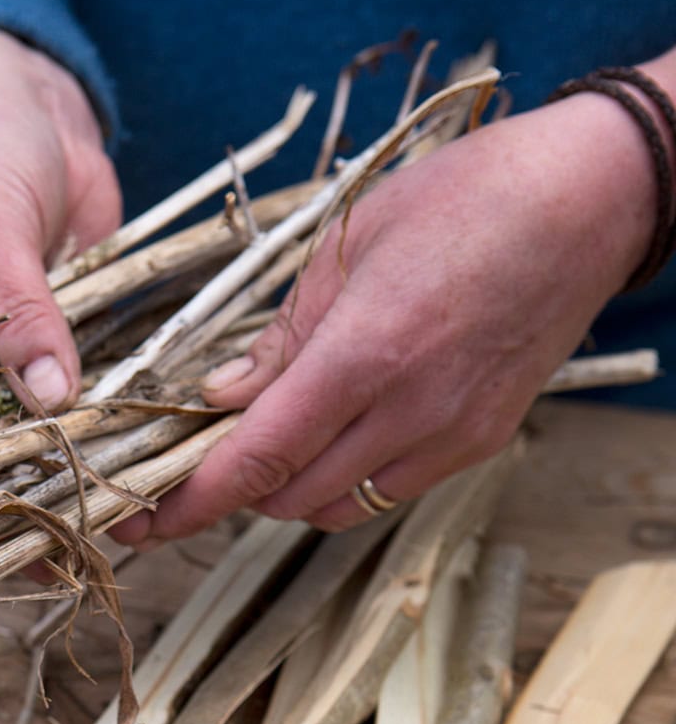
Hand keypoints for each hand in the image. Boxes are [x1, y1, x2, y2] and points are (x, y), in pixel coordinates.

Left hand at [112, 78, 666, 547]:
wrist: (583, 201)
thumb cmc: (459, 200)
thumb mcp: (345, 248)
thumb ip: (280, 337)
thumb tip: (222, 396)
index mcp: (362, 355)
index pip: (257, 458)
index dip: (190, 501)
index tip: (140, 523)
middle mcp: (410, 412)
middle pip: (288, 495)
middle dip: (230, 487)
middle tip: (195, 454)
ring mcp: (452, 435)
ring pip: (338, 506)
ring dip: (286, 488)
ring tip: (266, 439)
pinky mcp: (483, 440)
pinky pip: (389, 489)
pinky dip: (343, 481)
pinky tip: (333, 434)